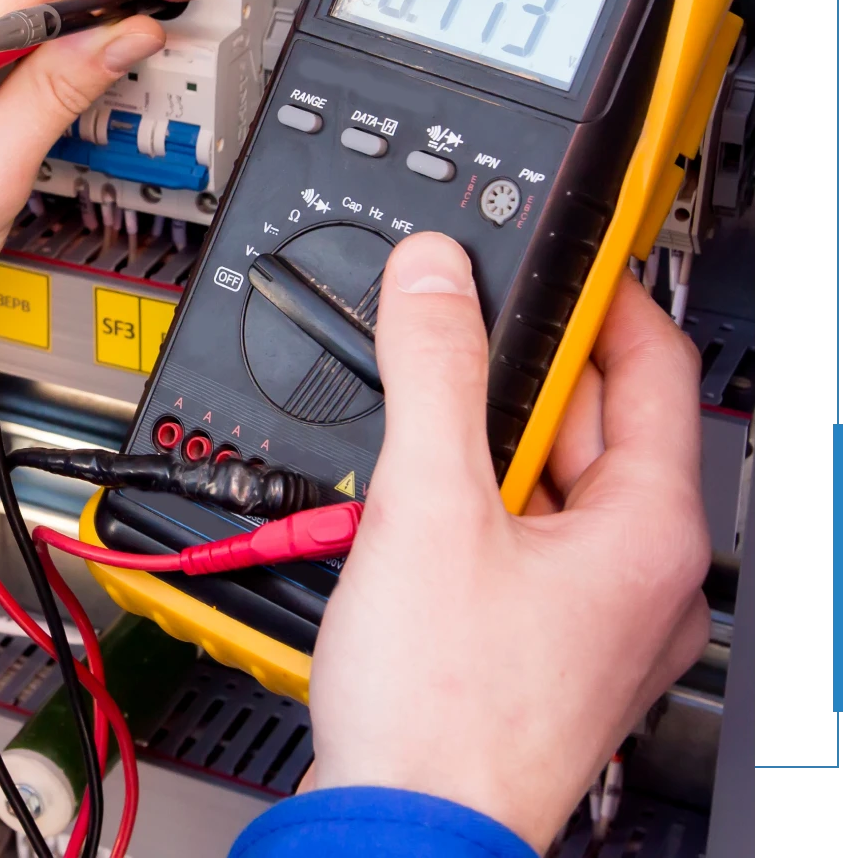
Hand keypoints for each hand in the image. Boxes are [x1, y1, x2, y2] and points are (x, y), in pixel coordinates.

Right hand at [307, 232, 710, 852]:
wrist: (400, 833)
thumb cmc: (445, 711)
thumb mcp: (430, 503)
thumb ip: (435, 370)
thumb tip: (435, 278)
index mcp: (650, 529)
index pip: (652, 362)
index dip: (601, 294)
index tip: (553, 254)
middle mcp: (641, 571)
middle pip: (594, 417)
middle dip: (521, 368)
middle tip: (453, 331)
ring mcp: (595, 608)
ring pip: (551, 474)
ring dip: (489, 434)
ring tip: (424, 422)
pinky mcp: (543, 633)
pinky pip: (524, 527)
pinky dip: (477, 493)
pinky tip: (421, 496)